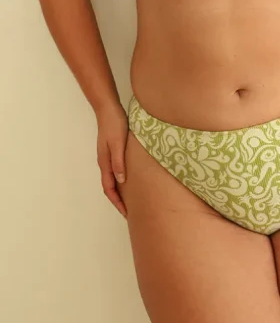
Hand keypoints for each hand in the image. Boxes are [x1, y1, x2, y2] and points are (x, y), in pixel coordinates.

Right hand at [96, 102, 128, 218]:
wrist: (108, 109)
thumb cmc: (114, 125)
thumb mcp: (118, 144)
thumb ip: (118, 162)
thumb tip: (121, 181)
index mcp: (105, 162)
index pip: (109, 188)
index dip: (117, 202)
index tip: (126, 213)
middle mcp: (104, 162)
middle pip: (110, 186)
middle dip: (118, 200)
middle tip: (130, 211)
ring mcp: (107, 156)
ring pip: (112, 179)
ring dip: (119, 191)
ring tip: (131, 199)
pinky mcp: (112, 150)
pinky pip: (115, 170)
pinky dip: (121, 179)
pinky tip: (130, 179)